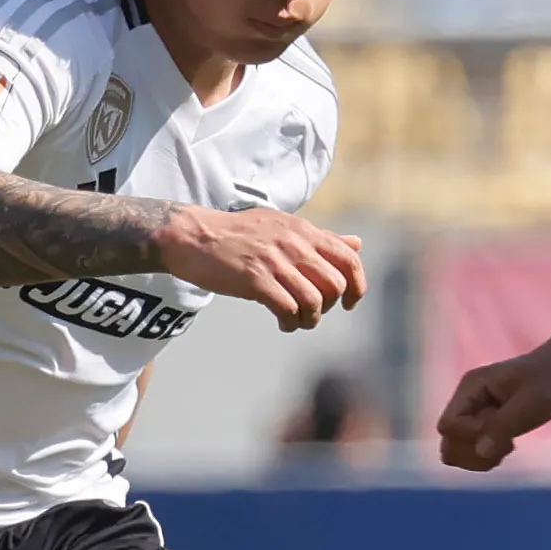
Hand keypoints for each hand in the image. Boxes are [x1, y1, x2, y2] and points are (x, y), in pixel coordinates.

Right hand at [154, 208, 365, 329]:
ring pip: (313, 301)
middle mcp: (294, 244)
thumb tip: (357, 244)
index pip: (349, 259)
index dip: (357, 286)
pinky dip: (290, 322)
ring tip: (296, 321)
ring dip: (309, 320)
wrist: (194, 236)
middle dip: (328, 306)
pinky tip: (282, 323)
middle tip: (312, 312)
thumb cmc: (238, 234)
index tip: (348, 303)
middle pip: (335, 285)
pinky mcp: (254, 280)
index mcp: (304, 231)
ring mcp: (274, 262)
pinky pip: (288, 309)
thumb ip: (322, 238)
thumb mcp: (284, 226)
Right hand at [436, 333, 550, 472]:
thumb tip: (480, 451)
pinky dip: (486, 458)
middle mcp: (467, 401)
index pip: (449, 425)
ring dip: (480, 458)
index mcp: (471, 387)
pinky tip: (508, 447)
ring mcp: (474, 414)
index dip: (472, 436)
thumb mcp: (533, 401)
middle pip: (448, 440)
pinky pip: (471, 452)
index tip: (503, 428)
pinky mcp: (484, 425)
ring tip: (507, 446)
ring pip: (455, 450)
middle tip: (506, 443)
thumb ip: (504, 424)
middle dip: (474, 452)